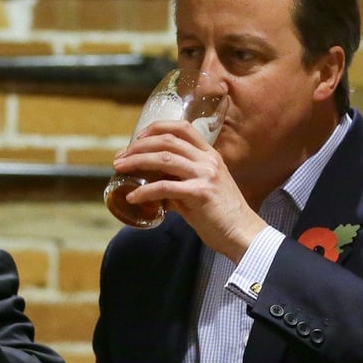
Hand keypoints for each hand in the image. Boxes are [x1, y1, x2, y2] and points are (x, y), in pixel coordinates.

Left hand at [114, 119, 267, 262]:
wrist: (243, 234)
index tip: (137, 138)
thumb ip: (178, 183)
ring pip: (163, 159)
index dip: (156, 128)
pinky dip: (144, 192)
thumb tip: (152, 187)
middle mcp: (208, 160)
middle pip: (167, 141)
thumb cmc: (220, 215)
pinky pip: (165, 188)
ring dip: (136, 162)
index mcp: (209, 155)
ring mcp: (205, 175)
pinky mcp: (200, 193)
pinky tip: (132, 197)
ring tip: (119, 168)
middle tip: (120, 157)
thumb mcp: (201, 190)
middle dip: (138, 146)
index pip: (182, 128)